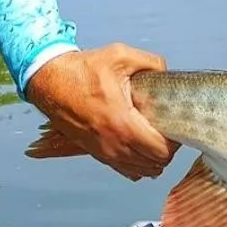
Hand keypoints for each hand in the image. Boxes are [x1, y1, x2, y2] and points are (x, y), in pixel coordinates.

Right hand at [25, 45, 178, 180]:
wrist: (51, 82)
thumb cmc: (83, 70)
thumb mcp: (121, 55)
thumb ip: (152, 62)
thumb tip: (166, 72)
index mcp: (123, 123)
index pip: (161, 150)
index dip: (175, 140)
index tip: (175, 124)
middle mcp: (114, 144)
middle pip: (155, 164)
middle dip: (167, 149)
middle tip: (167, 130)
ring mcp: (104, 152)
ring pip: (141, 171)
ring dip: (152, 158)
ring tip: (155, 137)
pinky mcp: (96, 153)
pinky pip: (125, 170)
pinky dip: (138, 163)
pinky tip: (140, 146)